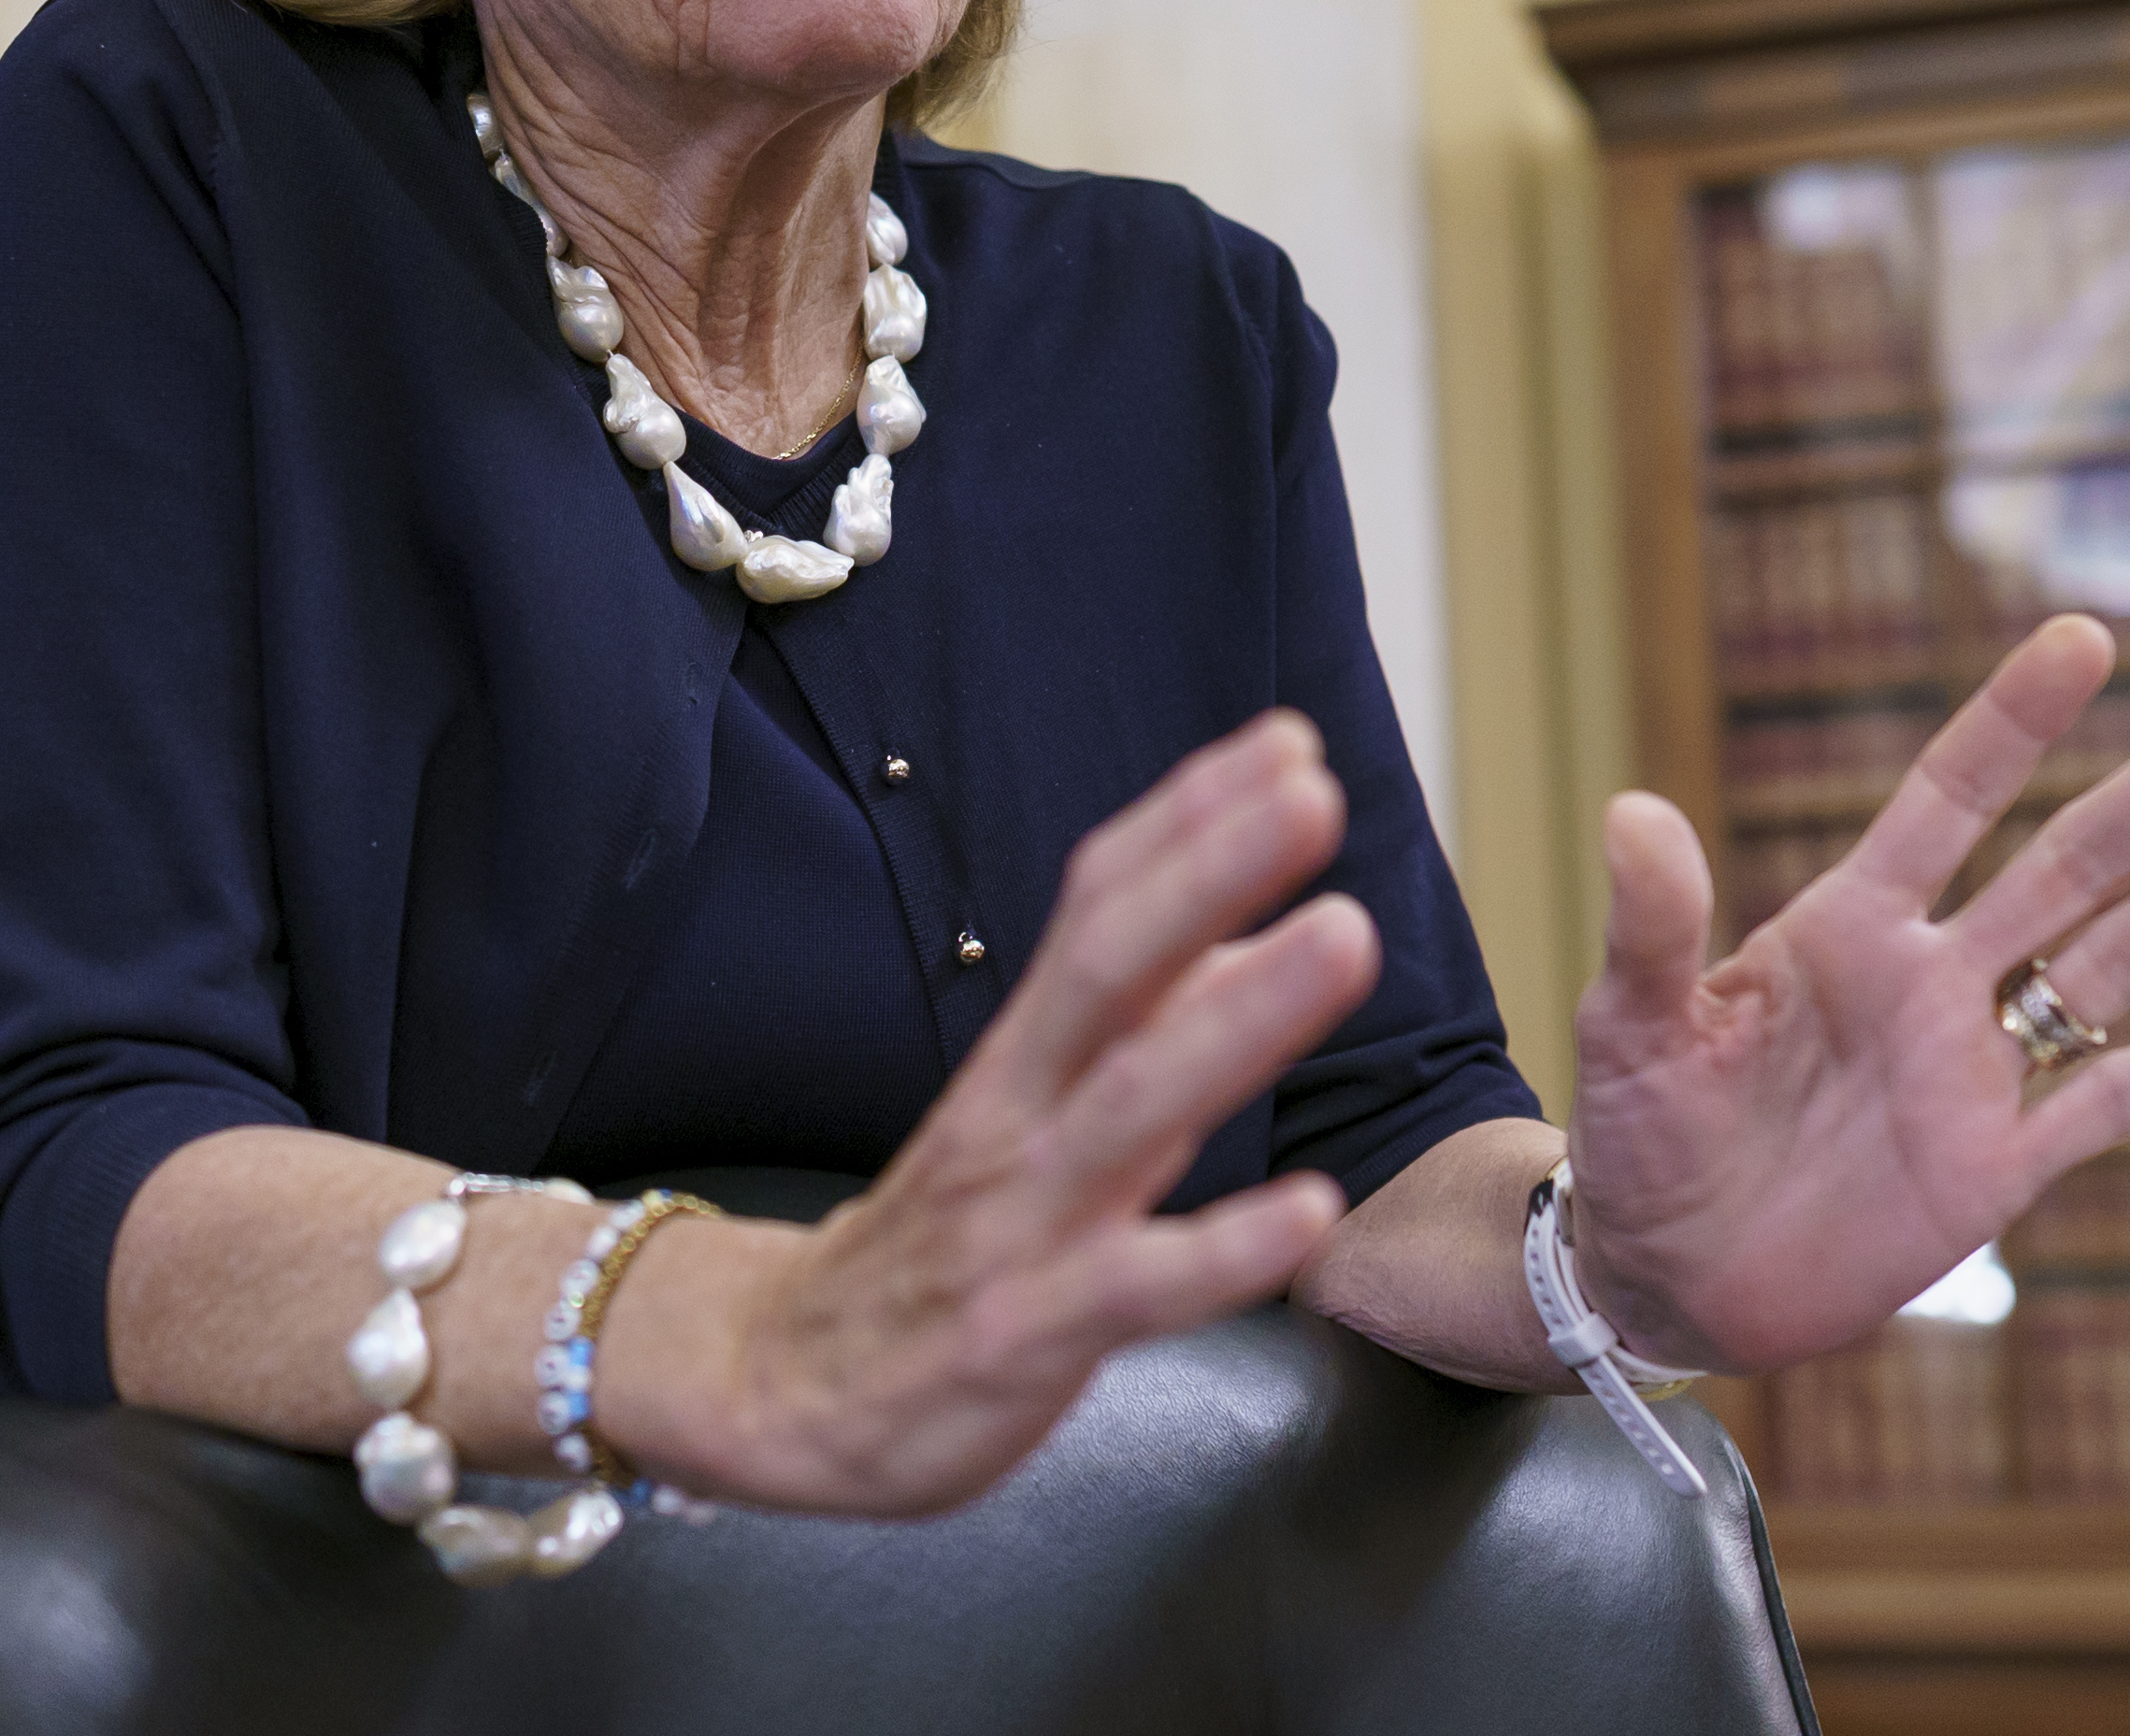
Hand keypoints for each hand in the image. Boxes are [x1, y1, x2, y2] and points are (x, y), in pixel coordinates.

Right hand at [594, 711, 1376, 1514]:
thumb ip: (1137, 1029)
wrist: (783, 1385)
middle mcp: (1018, 1112)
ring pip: (1131, 1101)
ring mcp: (1020, 1219)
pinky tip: (1313, 1210)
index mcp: (1024, 1053)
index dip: (1187, 822)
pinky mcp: (1027, 1332)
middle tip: (1312, 794)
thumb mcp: (1032, 1114)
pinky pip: (1131, 1285)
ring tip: (1345, 935)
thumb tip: (1246, 939)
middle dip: (1211, 870)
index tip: (1285, 744)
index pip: (1098, 905)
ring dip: (1242, 1014)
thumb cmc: (942, 1241)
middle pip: (1108, 966)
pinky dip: (1222, 1247)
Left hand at [1564, 614, 2129, 1372]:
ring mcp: (1971, 1072)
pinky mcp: (1996, 1171)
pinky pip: (2108, 1102)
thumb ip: (1653, 925)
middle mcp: (1927, 982)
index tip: (2086, 638)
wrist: (1663, 1273)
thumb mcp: (1632, 1022)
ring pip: (2106, 967)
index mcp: (1845, 927)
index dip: (2014, 721)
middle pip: (2065, 864)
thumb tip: (1632, 810)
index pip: (1949, 800)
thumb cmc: (1637, 1131)